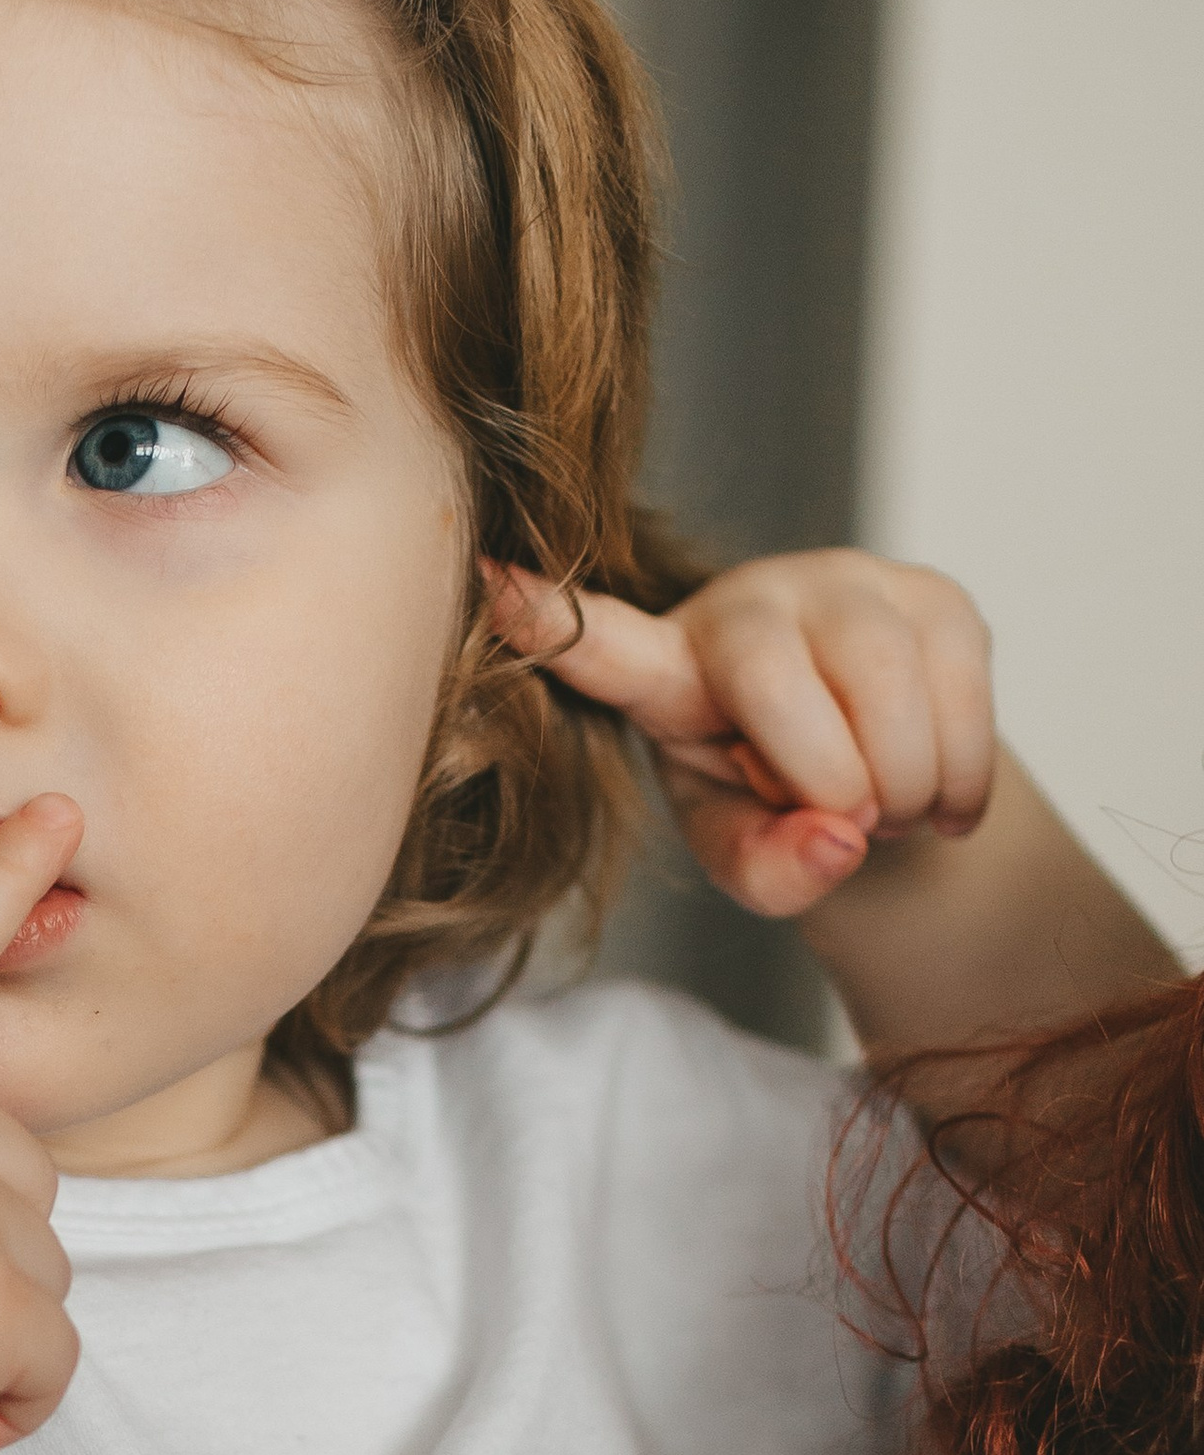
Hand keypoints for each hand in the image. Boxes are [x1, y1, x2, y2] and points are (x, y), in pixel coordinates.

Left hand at [486, 551, 992, 920]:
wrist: (886, 775)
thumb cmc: (781, 808)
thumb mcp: (749, 859)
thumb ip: (769, 872)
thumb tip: (841, 837)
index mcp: (668, 672)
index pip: (603, 644)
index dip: (555, 621)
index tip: (492, 582)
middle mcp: (746, 605)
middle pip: (775, 683)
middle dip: (826, 781)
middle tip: (847, 823)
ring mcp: (844, 584)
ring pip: (885, 688)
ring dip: (904, 788)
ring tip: (890, 810)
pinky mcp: (934, 593)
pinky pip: (963, 698)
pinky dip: (960, 781)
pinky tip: (938, 796)